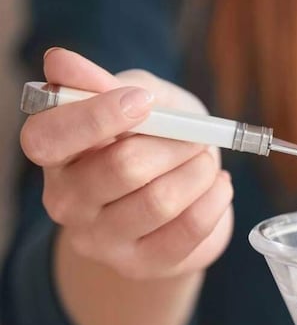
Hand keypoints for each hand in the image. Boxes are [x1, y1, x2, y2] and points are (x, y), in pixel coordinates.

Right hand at [20, 48, 233, 278]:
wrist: (178, 202)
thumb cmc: (152, 139)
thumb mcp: (134, 99)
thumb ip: (102, 83)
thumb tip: (59, 60)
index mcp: (55, 153)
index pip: (48, 137)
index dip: (97, 115)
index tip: (145, 102)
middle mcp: (65, 200)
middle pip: (122, 167)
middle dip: (175, 142)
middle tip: (197, 135)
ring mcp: (100, 239)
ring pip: (160, 200)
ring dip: (199, 170)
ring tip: (207, 160)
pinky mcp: (142, 264)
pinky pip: (188, 229)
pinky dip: (216, 198)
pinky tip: (219, 185)